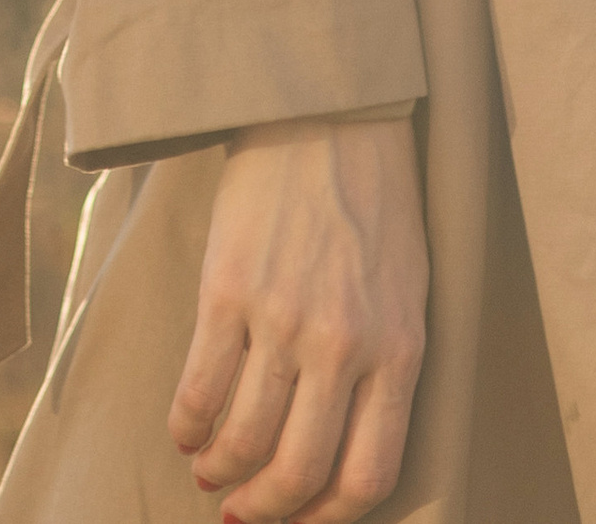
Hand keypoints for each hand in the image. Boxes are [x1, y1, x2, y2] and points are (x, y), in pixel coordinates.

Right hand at [170, 113, 427, 519]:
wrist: (328, 113)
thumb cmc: (374, 203)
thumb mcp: (408, 286)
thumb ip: (385, 364)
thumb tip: (340, 448)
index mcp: (399, 346)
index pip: (369, 473)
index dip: (327, 519)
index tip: (301, 522)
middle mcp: (344, 342)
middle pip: (298, 471)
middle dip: (264, 509)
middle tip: (244, 511)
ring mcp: (284, 318)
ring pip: (242, 442)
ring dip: (219, 473)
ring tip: (210, 470)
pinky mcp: (229, 290)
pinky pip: (198, 392)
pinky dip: (186, 429)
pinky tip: (186, 431)